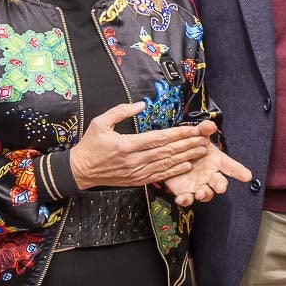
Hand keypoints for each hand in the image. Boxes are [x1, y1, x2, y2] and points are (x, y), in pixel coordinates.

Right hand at [68, 103, 214, 188]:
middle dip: (188, 145)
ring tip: (201, 151)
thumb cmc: (91, 145)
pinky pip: (160, 175)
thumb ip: (121, 111)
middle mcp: (135, 160)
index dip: (178, 134)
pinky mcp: (137, 180)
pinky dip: (174, 170)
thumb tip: (141, 104)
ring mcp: (137, 172)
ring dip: (186, 157)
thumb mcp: (101, 123)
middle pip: (167, 151)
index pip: (158, 138)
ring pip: (166, 164)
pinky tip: (186, 165)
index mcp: (127, 145)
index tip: (193, 129)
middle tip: (205, 139)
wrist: (80, 170)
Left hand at [164, 134, 251, 204]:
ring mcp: (199, 185)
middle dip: (221, 185)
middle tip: (221, 188)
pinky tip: (182, 199)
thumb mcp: (198, 135)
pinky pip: (186, 199)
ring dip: (205, 194)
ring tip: (201, 192)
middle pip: (219, 182)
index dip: (239, 171)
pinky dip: (185, 200)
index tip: (247, 176)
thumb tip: (209, 125)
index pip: (231, 166)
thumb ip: (204, 129)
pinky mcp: (185, 192)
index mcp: (216, 161)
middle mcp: (210, 175)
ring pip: (206, 193)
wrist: (176, 155)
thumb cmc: (193, 146)